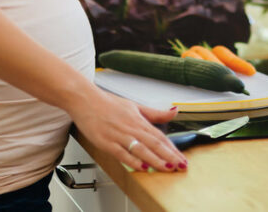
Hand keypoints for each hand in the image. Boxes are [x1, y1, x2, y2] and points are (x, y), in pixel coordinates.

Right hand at [71, 88, 186, 172]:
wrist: (85, 100)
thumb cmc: (107, 103)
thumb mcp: (135, 106)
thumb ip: (155, 113)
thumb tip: (174, 111)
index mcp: (139, 120)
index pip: (160, 136)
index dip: (172, 148)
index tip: (182, 158)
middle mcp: (131, 128)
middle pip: (154, 143)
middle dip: (169, 156)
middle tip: (181, 166)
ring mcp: (119, 135)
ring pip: (141, 149)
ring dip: (155, 160)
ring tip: (167, 168)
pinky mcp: (106, 142)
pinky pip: (122, 153)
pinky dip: (133, 160)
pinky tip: (142, 167)